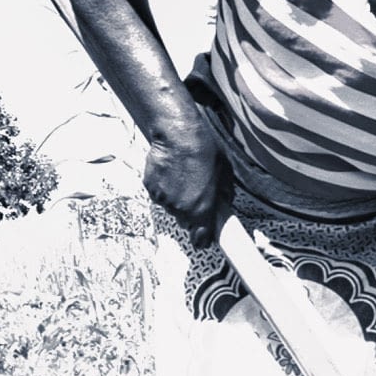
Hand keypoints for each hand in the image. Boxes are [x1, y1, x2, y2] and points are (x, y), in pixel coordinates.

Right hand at [142, 125, 226, 247]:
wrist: (179, 135)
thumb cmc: (205, 152)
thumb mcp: (225, 174)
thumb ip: (223, 196)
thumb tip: (223, 205)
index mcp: (201, 209)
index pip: (200, 238)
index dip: (203, 240)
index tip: (204, 240)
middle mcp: (180, 209)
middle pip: (185, 221)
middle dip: (192, 212)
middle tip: (198, 193)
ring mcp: (163, 199)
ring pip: (172, 207)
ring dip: (178, 198)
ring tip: (185, 177)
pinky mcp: (150, 188)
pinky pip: (160, 194)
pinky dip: (165, 188)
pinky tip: (172, 173)